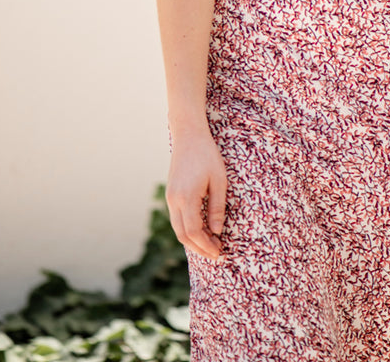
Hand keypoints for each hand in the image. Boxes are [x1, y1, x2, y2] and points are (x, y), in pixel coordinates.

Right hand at [166, 125, 226, 259]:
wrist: (189, 135)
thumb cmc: (207, 155)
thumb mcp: (219, 180)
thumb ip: (217, 207)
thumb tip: (216, 231)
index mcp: (186, 198)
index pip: (194, 232)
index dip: (206, 245)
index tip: (219, 252)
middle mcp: (174, 201)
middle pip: (183, 235)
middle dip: (199, 248)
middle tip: (216, 254)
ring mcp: (170, 197)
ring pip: (178, 228)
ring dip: (192, 241)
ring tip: (210, 245)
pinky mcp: (171, 194)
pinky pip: (177, 218)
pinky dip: (188, 229)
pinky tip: (201, 230)